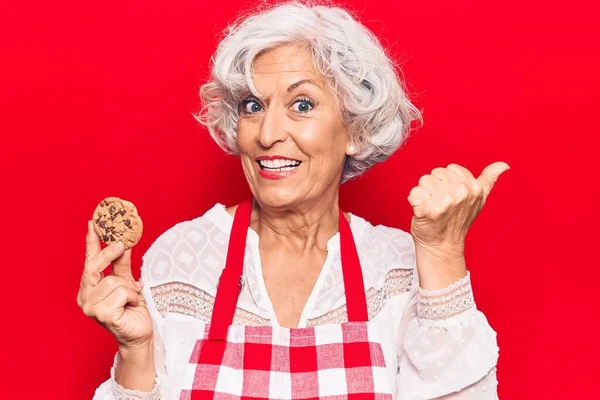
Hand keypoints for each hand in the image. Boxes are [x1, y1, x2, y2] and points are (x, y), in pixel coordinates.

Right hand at [77, 220, 152, 349]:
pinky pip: (121, 292)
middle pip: (94, 267)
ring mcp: (90, 307)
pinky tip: (132, 306)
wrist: (140, 334)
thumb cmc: (133, 310)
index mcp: (89, 288)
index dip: (91, 242)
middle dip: (109, 254)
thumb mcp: (128, 282)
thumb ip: (122, 265)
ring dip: (130, 287)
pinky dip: (132, 296)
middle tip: (122, 244)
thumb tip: (123, 243)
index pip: (89, 261)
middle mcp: (85, 297)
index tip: (92, 223)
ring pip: (113, 280)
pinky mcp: (101, 314)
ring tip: (134, 297)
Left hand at [407, 161, 509, 258]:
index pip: (448, 169)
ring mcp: (445, 202)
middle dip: (434, 187)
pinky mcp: (428, 210)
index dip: (445, 183)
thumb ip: (488, 179)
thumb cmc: (457, 222)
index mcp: (474, 187)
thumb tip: (504, 165)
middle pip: (434, 173)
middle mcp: (461, 193)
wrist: (442, 246)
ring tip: (432, 209)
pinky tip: (422, 212)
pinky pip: (414, 193)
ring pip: (423, 181)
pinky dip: (413, 201)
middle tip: (440, 205)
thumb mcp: (478, 200)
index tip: (450, 198)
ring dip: (424, 195)